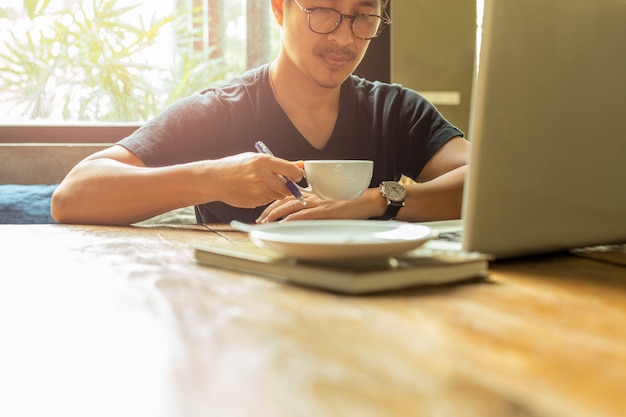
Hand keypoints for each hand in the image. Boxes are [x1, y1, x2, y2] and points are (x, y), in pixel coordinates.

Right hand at [208, 153, 303, 207]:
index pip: (292, 171)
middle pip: (288, 188)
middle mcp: (262, 177)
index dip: (297, 175)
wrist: (215, 179)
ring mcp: (258, 191)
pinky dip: (266, 196)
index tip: (296, 175)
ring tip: (262, 183)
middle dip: (289, 187)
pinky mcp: (255, 202)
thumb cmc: (235, 166)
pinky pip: (268, 201)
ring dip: (276, 191)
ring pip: (278, 196)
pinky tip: (254, 190)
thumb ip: (278, 163)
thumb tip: (299, 165)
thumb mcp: (255, 158)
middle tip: (284, 182)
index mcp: (264, 162)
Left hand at [256, 188, 381, 222]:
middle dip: (269, 210)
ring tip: (266, 221)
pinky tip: (283, 222)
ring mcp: (318, 203)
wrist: (367, 202)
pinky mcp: (325, 210)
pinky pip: (305, 214)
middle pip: (284, 200)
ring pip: (291, 205)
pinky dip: (293, 217)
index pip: (288, 196)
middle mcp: (313, 196)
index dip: (274, 202)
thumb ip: (315, 210)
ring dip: (276, 214)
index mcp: (313, 194)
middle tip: (260, 219)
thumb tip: (301, 219)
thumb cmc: (351, 204)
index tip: (264, 211)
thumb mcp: (329, 205)